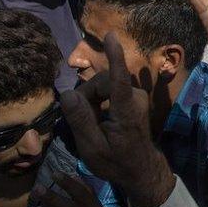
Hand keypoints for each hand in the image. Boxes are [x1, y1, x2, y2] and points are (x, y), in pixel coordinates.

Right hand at [59, 34, 174, 206]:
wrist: (140, 170)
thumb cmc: (116, 162)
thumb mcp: (92, 149)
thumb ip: (81, 120)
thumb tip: (68, 93)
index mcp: (126, 110)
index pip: (118, 80)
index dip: (114, 57)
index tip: (111, 36)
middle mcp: (134, 98)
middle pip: (100, 82)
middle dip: (85, 96)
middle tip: (81, 122)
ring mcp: (136, 96)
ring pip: (103, 85)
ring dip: (91, 100)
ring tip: (91, 124)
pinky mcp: (133, 97)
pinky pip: (108, 90)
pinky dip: (98, 101)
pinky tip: (98, 118)